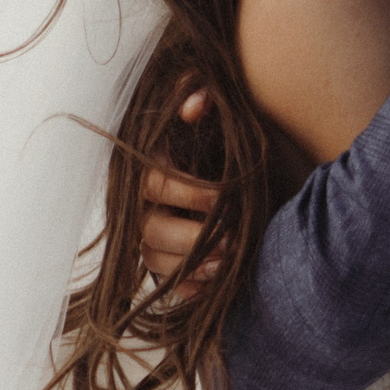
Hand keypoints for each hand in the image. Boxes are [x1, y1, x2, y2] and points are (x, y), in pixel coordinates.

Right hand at [140, 90, 224, 292]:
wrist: (247, 180)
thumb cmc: (228, 145)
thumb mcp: (219, 122)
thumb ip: (205, 102)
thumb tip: (197, 102)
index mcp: (149, 168)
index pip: (154, 184)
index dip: (188, 193)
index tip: (223, 197)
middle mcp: (142, 205)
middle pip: (151, 230)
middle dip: (192, 238)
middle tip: (232, 239)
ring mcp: (151, 236)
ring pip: (154, 259)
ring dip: (190, 265)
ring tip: (227, 262)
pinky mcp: (166, 262)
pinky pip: (165, 283)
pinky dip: (188, 287)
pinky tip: (213, 283)